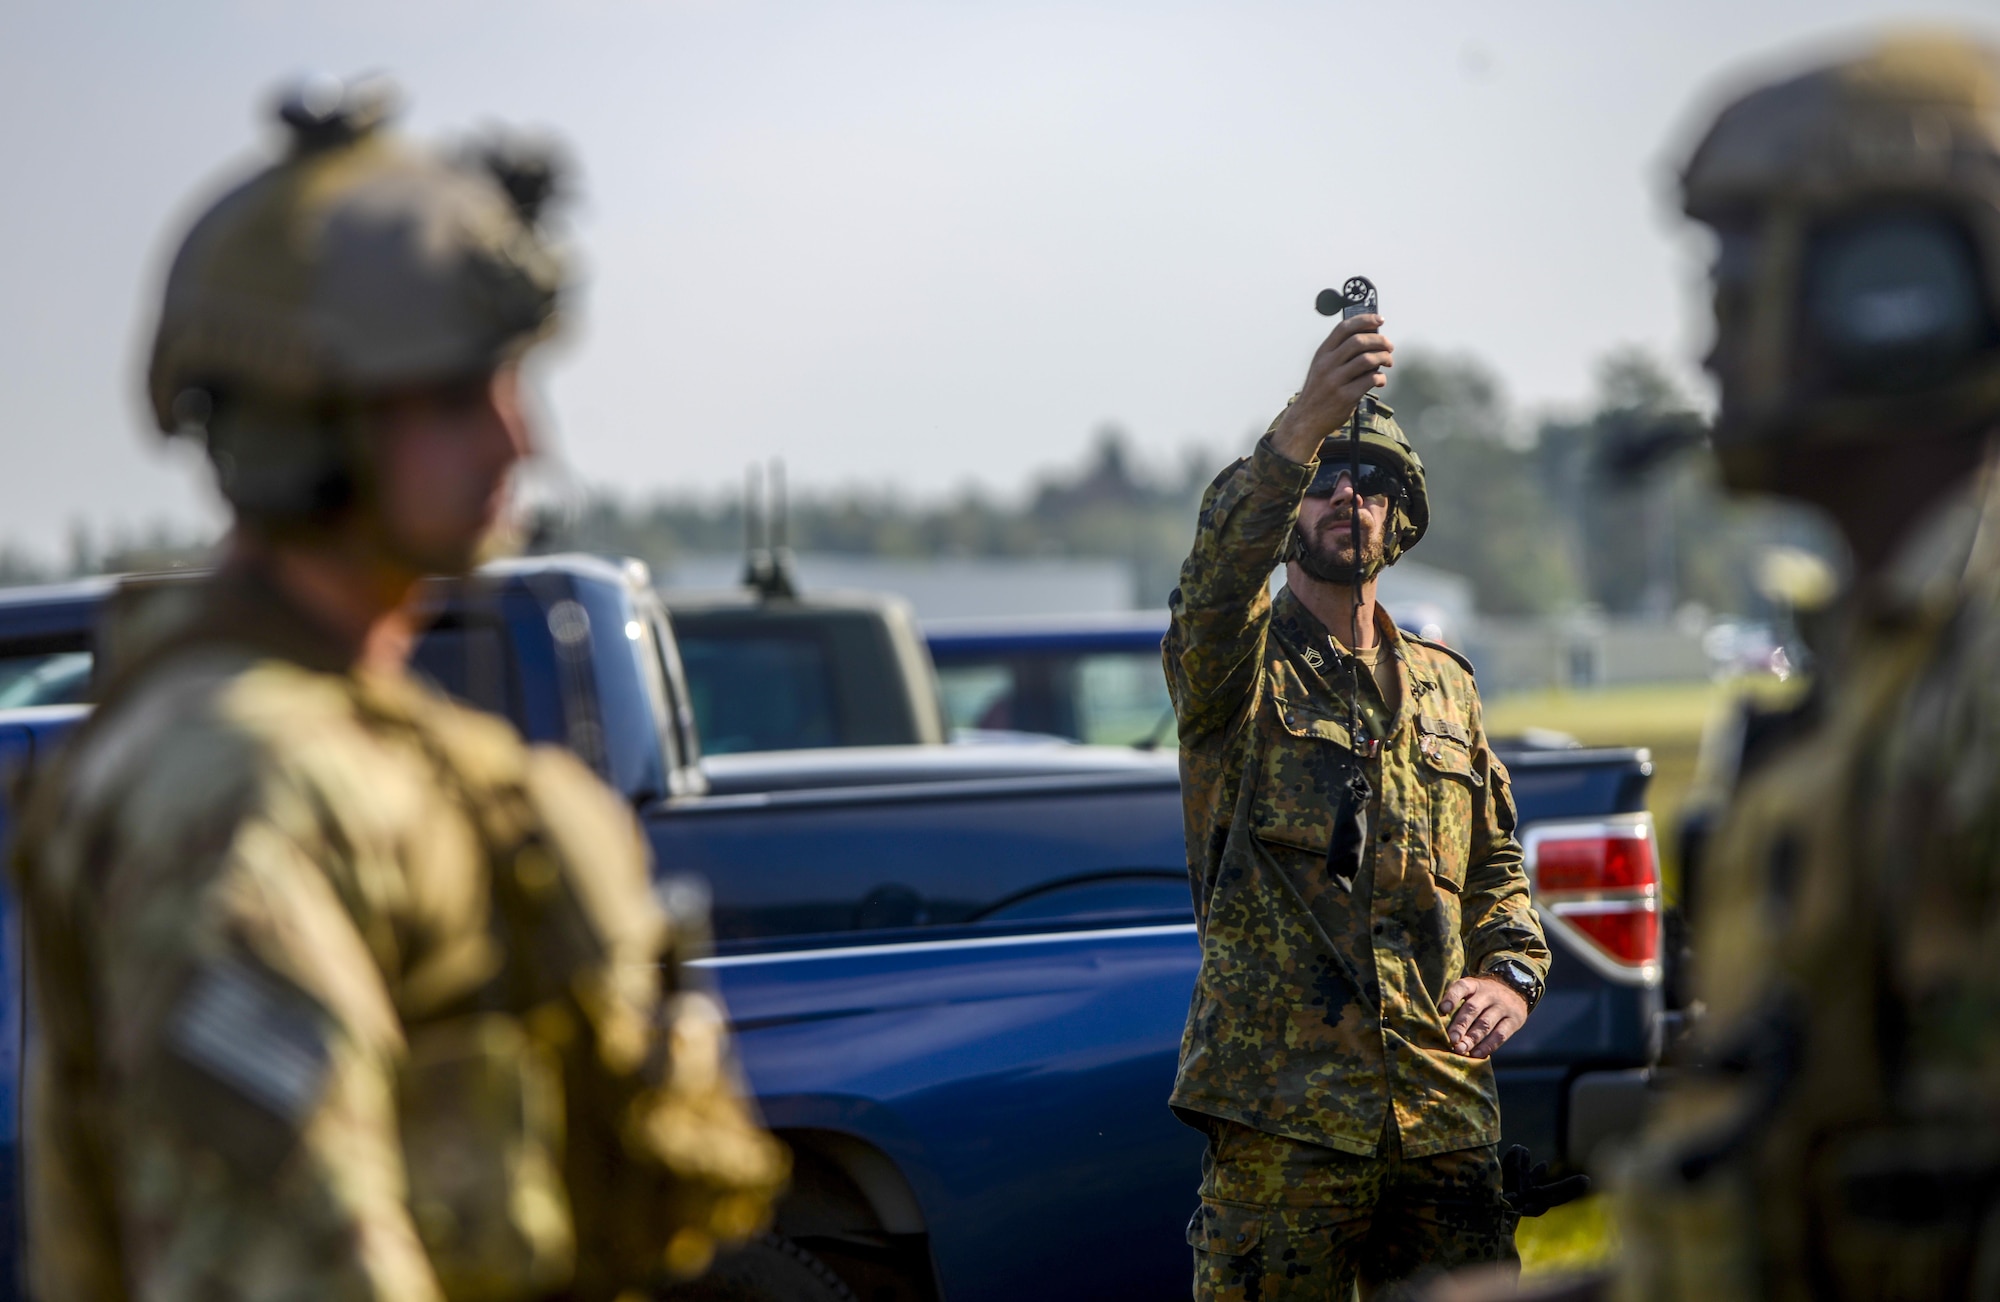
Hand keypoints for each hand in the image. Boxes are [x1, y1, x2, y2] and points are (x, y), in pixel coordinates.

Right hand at [1270, 313, 1392, 464]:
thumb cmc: (1320, 390)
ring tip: (1388, 362)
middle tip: (1389, 347)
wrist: (1307, 419)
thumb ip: (1340, 352)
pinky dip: (1380, 377)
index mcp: (1322, 353)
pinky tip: (1379, 380)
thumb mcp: (1322, 367)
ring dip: (1384, 358)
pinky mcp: (1346, 397)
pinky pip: (1370, 380)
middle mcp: (1327, 365)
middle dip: (1380, 341)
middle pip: (1359, 341)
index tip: (1379, 320)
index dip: (1365, 320)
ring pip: (1367, 359)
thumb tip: (1371, 337)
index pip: (1344, 328)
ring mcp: (1335, 381)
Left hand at [1439, 974, 1527, 1057]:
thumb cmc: (1483, 996)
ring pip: (1486, 1024)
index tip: (1443, 1010)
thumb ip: (1457, 1004)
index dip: (1451, 997)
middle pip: (1472, 1009)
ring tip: (1460, 1049)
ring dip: (1472, 1039)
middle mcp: (1488, 994)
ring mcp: (1503, 1007)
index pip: (1462, 987)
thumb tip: (1437, 1025)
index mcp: (1474, 985)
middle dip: (1460, 1026)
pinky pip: (1500, 1035)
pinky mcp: (1514, 1020)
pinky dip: (1488, 1046)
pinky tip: (1476, 1054)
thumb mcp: (1472, 991)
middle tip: (1451, 1040)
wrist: (1515, 989)